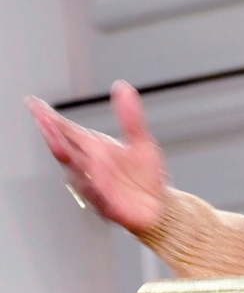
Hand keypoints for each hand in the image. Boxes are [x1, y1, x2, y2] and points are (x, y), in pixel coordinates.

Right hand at [26, 81, 166, 233]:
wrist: (158, 206)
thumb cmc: (144, 175)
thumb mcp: (141, 141)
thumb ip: (130, 117)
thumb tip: (123, 87)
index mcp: (95, 149)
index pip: (67, 131)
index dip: (50, 118)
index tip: (35, 105)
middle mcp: (90, 166)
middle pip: (65, 149)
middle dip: (53, 136)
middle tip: (45, 121)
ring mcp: (95, 185)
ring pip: (77, 171)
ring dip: (68, 159)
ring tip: (61, 145)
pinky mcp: (108, 204)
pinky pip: (98, 195)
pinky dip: (93, 185)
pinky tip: (91, 175)